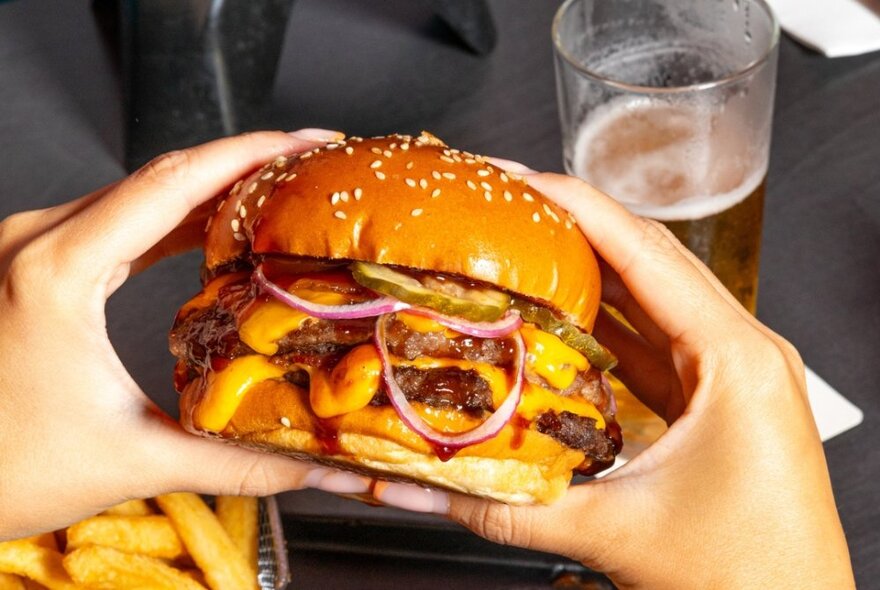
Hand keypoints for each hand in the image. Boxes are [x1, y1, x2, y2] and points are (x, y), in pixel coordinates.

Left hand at [0, 130, 369, 540]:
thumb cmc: (10, 471)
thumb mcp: (138, 461)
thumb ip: (244, 466)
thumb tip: (326, 469)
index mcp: (56, 272)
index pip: (172, 184)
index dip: (248, 153)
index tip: (306, 142)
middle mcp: (36, 242)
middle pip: (161, 176)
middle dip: (243, 163)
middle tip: (309, 165)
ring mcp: (31, 248)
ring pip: (139, 193)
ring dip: (211, 188)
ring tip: (278, 190)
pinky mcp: (35, 264)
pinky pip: (120, 220)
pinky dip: (175, 217)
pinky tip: (216, 226)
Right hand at [373, 170, 854, 588]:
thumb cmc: (744, 579)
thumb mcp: (611, 532)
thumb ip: (506, 506)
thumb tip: (427, 488)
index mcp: (736, 360)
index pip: (645, 252)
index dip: (576, 206)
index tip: (520, 179)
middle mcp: (744, 352)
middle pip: (650, 258)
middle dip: (575, 226)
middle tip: (510, 205)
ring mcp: (735, 373)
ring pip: (653, 296)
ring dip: (591, 270)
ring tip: (526, 248)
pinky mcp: (720, 398)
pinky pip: (656, 340)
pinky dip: (607, 322)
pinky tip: (561, 316)